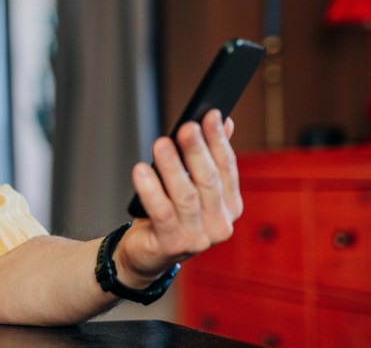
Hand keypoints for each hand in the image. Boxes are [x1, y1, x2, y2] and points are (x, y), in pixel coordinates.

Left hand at [115, 109, 241, 286]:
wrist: (146, 255)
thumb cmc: (170, 215)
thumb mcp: (192, 186)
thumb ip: (208, 156)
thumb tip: (223, 121)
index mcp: (230, 206)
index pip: (227, 168)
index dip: (219, 141)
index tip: (211, 115)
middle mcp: (220, 224)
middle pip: (208, 181)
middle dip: (197, 151)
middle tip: (187, 127)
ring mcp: (199, 238)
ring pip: (185, 196)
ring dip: (172, 168)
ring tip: (161, 144)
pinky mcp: (173, 245)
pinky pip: (161, 213)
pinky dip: (151, 190)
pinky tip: (140, 170)